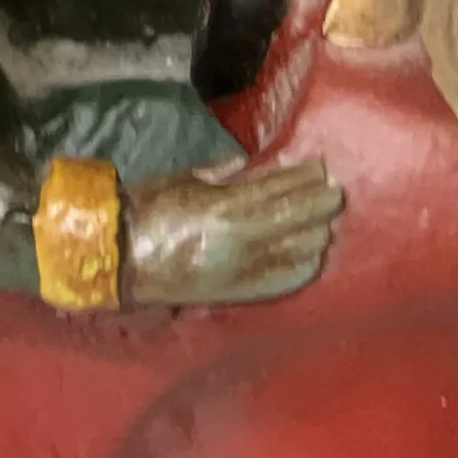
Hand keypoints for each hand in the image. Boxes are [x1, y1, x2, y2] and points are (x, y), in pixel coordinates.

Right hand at [124, 158, 342, 308]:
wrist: (120, 257)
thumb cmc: (147, 209)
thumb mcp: (183, 180)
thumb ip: (220, 174)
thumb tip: (248, 165)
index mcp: (222, 206)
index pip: (276, 190)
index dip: (303, 180)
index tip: (321, 169)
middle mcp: (237, 238)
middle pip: (293, 220)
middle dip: (319, 205)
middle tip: (337, 192)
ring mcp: (239, 268)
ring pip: (293, 251)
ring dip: (314, 233)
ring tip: (327, 221)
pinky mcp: (235, 291)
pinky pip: (278, 281)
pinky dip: (301, 268)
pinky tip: (314, 258)